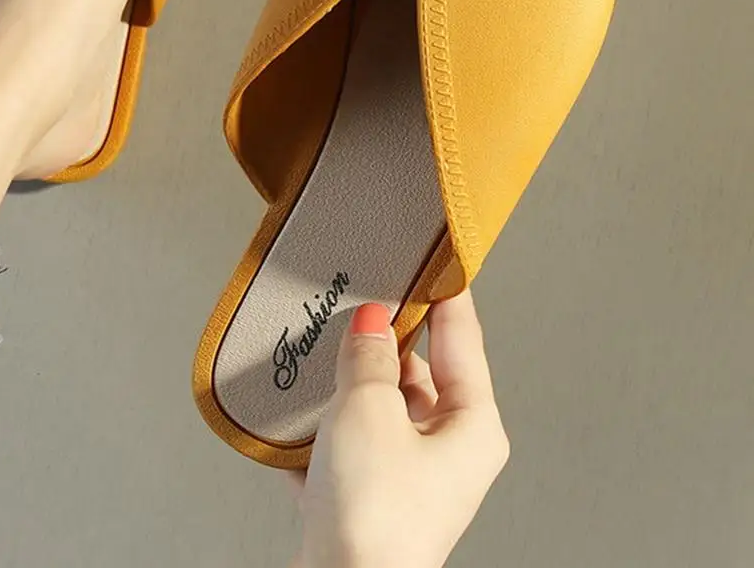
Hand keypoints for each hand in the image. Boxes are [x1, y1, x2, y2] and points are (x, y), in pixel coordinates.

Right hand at [291, 291, 508, 567]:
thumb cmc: (375, 514)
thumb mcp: (370, 408)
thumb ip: (370, 356)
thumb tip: (373, 321)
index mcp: (471, 426)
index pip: (462, 339)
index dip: (446, 294)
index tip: (434, 257)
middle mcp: (447, 451)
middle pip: (419, 370)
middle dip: (386, 339)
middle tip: (361, 298)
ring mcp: (409, 474)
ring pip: (381, 405)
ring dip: (351, 382)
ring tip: (326, 349)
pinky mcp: (371, 495)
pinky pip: (351, 441)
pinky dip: (328, 425)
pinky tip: (300, 411)